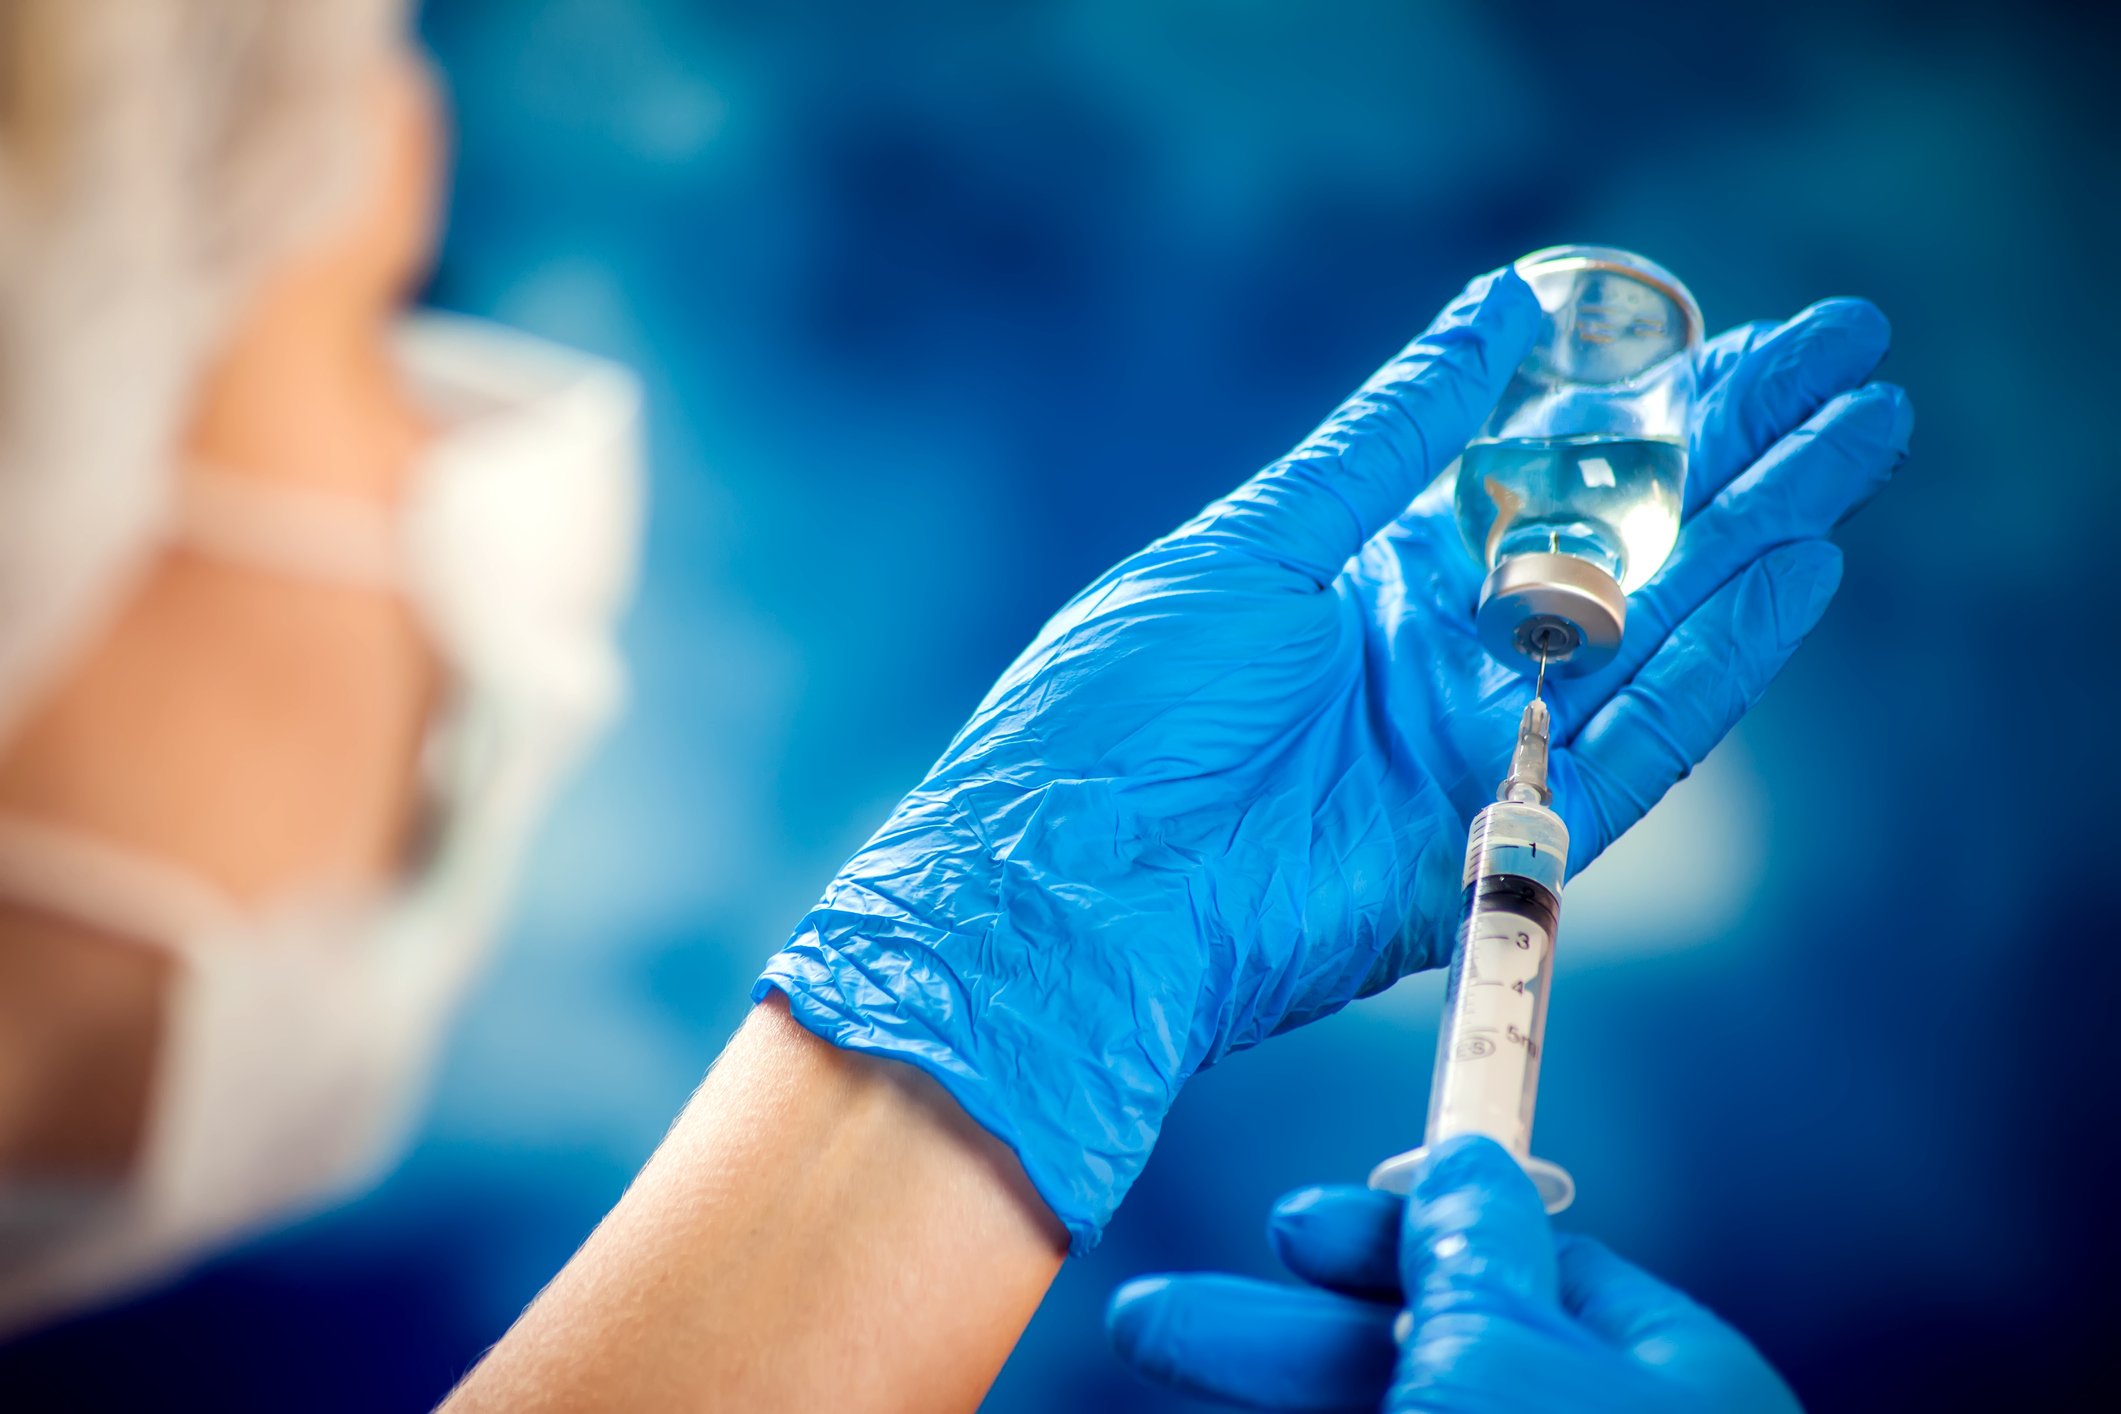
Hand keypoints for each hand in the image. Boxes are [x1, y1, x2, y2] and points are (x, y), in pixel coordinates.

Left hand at [759, 268, 1909, 1247]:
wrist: (1070, 895)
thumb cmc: (1121, 712)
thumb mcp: (1254, 543)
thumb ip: (1389, 439)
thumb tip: (1504, 308)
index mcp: (1370, 570)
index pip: (1539, 465)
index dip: (1646, 396)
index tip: (1746, 327)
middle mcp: (1440, 651)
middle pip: (1617, 533)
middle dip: (1734, 446)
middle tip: (1852, 357)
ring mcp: (1476, 743)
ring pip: (1651, 623)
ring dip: (1759, 533)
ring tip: (1863, 438)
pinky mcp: (1499, 836)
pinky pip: (1634, 745)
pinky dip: (1715, 663)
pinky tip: (1796, 574)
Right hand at [1107, 1136, 1800, 1412]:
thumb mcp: (1502, 1361)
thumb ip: (1469, 1258)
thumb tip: (1467, 1167)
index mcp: (1666, 1383)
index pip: (1524, 1269)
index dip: (1399, 1236)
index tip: (1291, 1229)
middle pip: (1424, 1364)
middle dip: (1278, 1342)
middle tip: (1154, 1322)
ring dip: (1268, 1406)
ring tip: (1150, 1380)